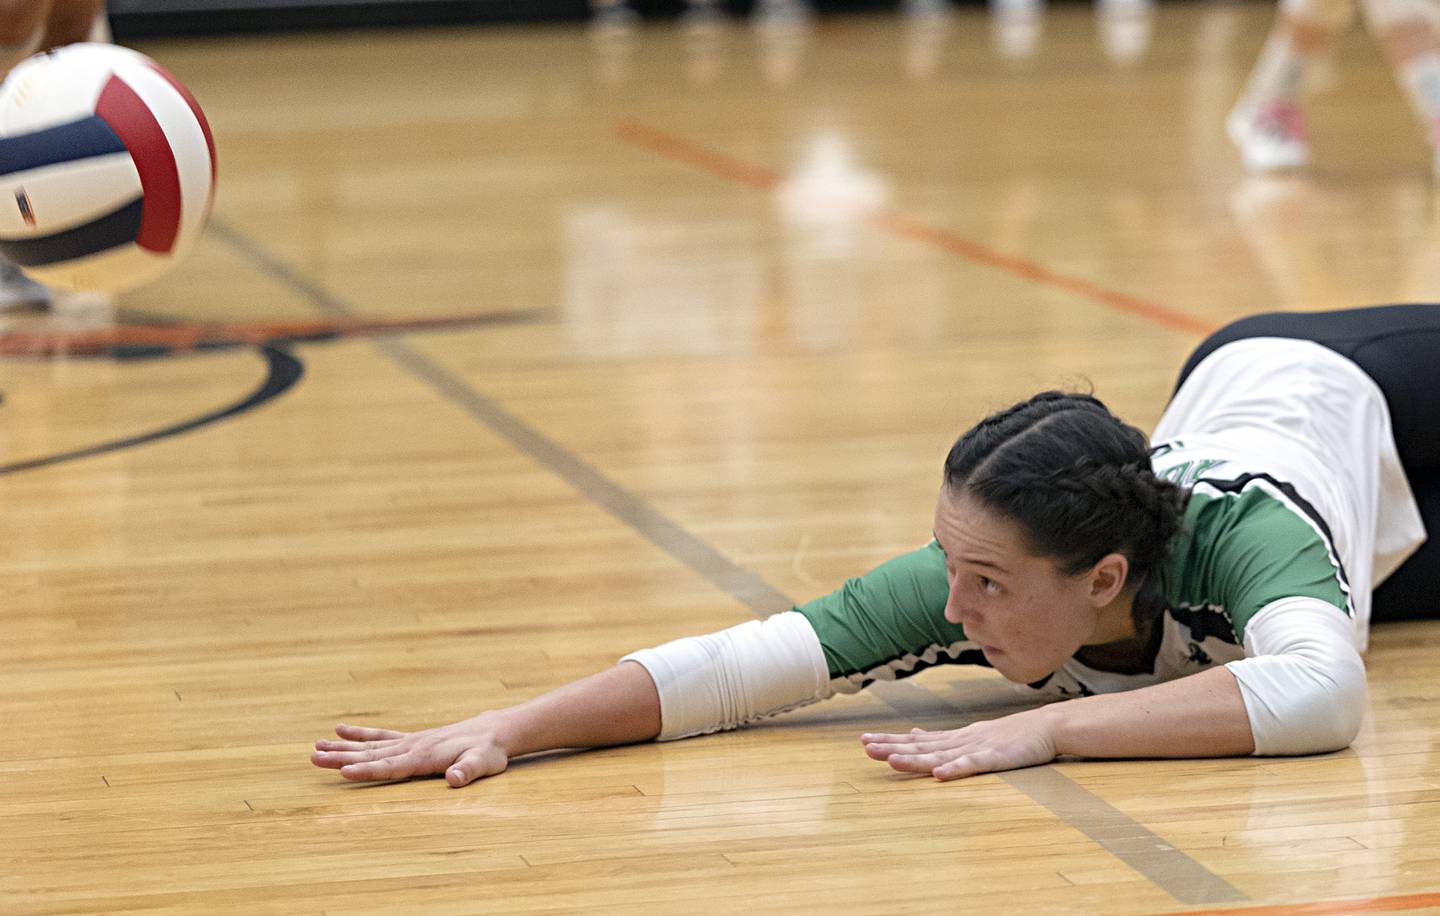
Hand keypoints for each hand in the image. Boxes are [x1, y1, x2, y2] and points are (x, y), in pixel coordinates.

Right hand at [310, 714, 511, 786]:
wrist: (493, 730)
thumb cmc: (489, 751)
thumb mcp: (484, 763)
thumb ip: (469, 771)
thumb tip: (455, 780)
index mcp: (425, 756)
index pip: (391, 766)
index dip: (368, 770)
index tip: (344, 772)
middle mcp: (413, 746)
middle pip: (372, 753)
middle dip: (342, 756)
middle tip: (313, 757)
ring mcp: (411, 741)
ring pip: (371, 744)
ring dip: (343, 746)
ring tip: (316, 746)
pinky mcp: (412, 739)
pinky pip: (381, 737)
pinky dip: (361, 734)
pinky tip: (341, 731)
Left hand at [860, 707, 1058, 780]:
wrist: (1047, 726)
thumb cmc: (1011, 734)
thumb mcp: (972, 734)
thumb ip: (943, 738)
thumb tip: (915, 732)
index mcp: (955, 738)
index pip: (917, 739)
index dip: (891, 740)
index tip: (865, 740)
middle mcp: (960, 741)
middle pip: (921, 745)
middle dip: (892, 746)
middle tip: (865, 746)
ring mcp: (977, 748)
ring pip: (940, 755)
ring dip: (915, 758)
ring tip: (891, 760)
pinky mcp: (996, 758)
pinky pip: (973, 765)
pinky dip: (956, 769)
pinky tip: (940, 775)